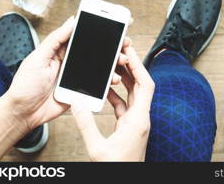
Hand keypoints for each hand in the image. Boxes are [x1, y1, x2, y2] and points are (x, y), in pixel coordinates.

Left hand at [3, 16, 126, 133]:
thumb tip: (71, 21)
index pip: (81, 36)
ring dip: (111, 63)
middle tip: (123, 43)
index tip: (111, 23)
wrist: (23, 112)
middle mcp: (70, 61)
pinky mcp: (79, 90)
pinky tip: (113, 78)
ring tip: (121, 60)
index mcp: (60, 50)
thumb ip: (56, 39)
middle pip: (94, 51)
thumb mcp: (38, 57)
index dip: (96, 30)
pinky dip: (107, 81)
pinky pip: (96, 84)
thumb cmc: (25, 85)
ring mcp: (76, 76)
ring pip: (98, 67)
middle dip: (110, 47)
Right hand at [72, 38, 154, 160]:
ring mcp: (136, 122)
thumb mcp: (97, 148)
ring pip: (134, 94)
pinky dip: (117, 94)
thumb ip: (86, 125)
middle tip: (122, 52)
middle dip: (133, 67)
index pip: (145, 85)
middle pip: (141, 85)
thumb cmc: (118, 168)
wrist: (126, 180)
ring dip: (126, 79)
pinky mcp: (130, 126)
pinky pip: (125, 104)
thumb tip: (78, 104)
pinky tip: (106, 88)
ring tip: (114, 65)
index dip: (139, 67)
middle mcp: (141, 118)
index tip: (130, 53)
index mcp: (139, 120)